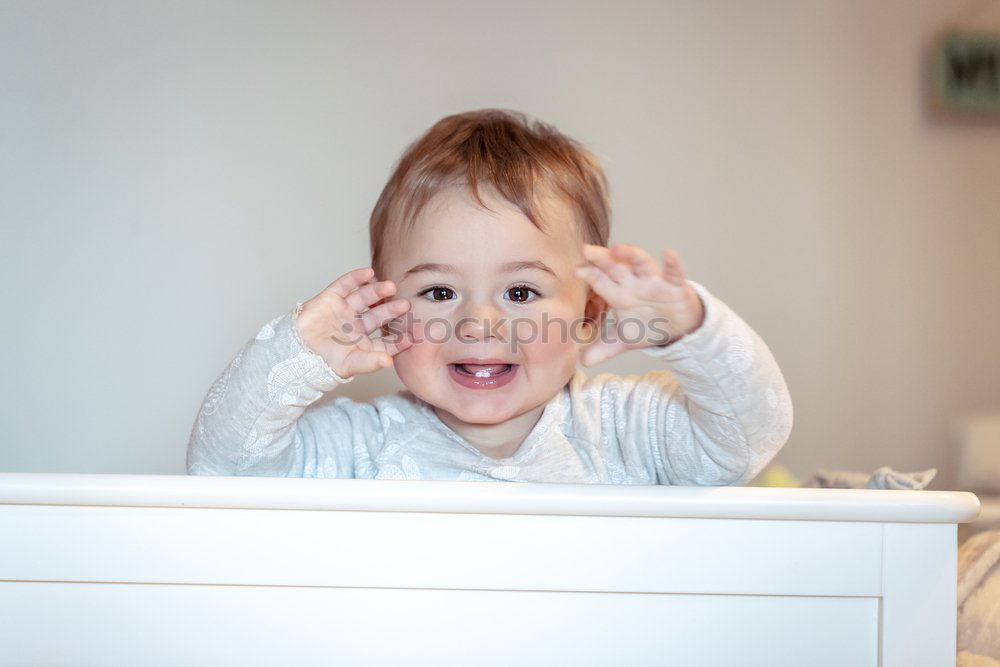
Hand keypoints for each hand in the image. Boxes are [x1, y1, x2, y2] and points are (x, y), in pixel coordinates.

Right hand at [294, 267, 412, 378]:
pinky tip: (368, 273)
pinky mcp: (331, 299)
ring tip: (389, 286)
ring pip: (365, 298)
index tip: (413, 336)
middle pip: (379, 315)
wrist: (296, 351)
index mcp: (364, 344)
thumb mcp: (350, 364)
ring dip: (377, 291)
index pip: (386, 340)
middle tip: (405, 304)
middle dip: (391, 310)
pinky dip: (356, 278)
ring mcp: (344, 311)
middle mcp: (356, 326)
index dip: (399, 338)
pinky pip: (346, 285)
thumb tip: (390, 362)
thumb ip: (370, 362)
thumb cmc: (323, 362)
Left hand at [573, 243, 704, 366]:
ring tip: (618, 248)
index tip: (576, 270)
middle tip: (587, 250)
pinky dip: (672, 264)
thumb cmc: (647, 325)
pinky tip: (669, 253)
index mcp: (618, 294)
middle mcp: (633, 283)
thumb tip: (582, 362)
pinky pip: (674, 273)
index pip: (600, 281)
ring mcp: (654, 282)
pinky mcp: (675, 286)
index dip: (589, 274)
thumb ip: (603, 349)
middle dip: (602, 259)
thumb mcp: (623, 340)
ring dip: (631, 255)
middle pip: (616, 266)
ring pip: (642, 263)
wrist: (678, 329)